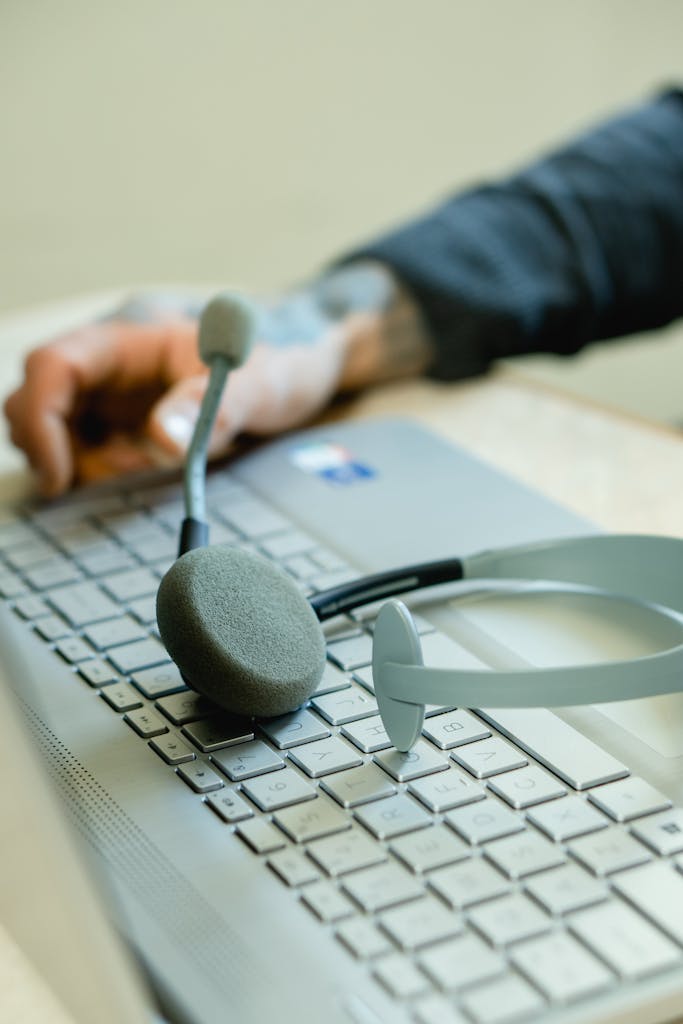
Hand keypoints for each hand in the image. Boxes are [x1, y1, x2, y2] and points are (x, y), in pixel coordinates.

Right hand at [3, 265, 431, 496]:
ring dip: (82, 465)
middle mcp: (109, 366)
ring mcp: (111, 395)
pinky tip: (145, 472)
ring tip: (145, 471)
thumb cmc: (280, 364)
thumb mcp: (259, 385)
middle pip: (36, 400)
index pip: (53, 364)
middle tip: (105, 481)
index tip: (60, 473)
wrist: (300, 373)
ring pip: (54, 433)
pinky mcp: (120, 423)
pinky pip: (83, 452)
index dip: (40, 417)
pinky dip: (99, 473)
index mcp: (130, 340)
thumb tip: (163, 439)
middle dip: (54, 449)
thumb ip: (212, 406)